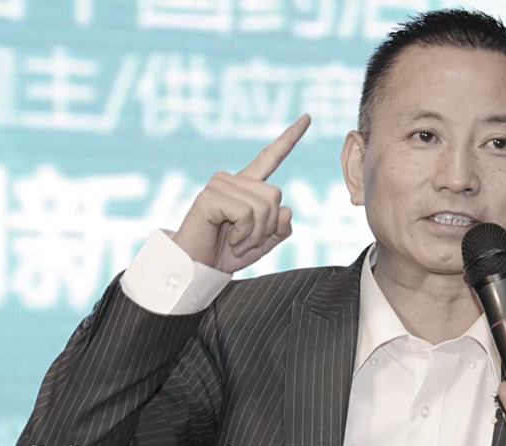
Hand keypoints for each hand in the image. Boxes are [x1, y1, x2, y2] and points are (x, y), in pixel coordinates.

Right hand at [172, 114, 309, 273]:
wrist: (197, 269)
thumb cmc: (225, 254)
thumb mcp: (263, 243)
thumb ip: (280, 228)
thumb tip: (287, 210)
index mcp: (247, 186)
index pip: (271, 157)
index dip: (289, 138)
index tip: (307, 117)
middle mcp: (232, 179)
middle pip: (275, 195)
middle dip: (267, 227)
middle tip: (244, 240)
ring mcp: (220, 184)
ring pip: (264, 206)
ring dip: (254, 234)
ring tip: (235, 241)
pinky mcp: (210, 196)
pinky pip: (247, 213)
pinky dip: (243, 234)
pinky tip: (228, 239)